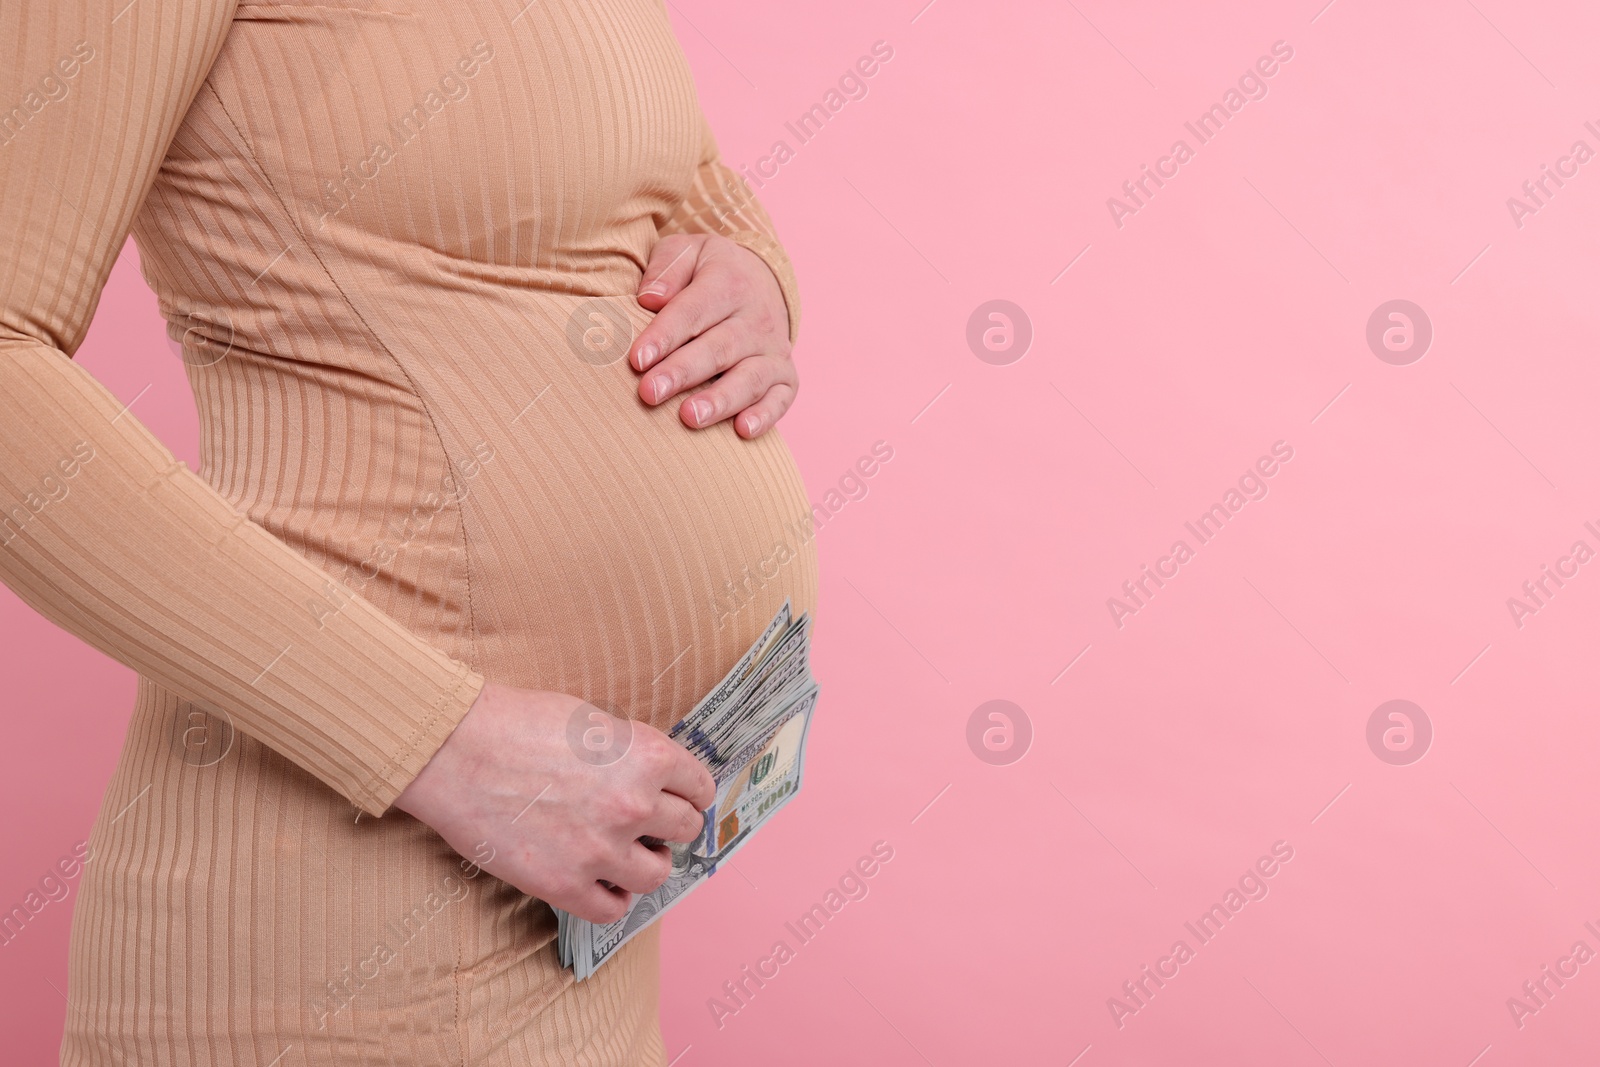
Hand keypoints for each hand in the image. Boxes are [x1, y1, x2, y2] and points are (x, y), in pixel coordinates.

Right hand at [394, 681, 715, 923]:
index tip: (679, 799)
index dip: (688, 792)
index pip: (699, 788)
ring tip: (625, 854)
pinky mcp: (565, 884)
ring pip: (657, 873)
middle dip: (668, 825)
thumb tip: (654, 777)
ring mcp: (601, 849)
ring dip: (646, 863)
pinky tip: (600, 882)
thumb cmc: (517, 723)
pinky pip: (614, 909)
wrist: (455, 750)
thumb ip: (631, 751)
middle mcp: (634, 804)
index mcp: (647, 756)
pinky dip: (613, 897)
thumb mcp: (592, 720)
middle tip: (647, 824)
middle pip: (685, 830)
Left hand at [629, 233, 796, 437]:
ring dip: (720, 399)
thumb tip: (650, 299)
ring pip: (750, 377)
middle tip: (650, 393)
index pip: (693, 310)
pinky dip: (765, 416)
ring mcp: (773, 350)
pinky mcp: (786, 377)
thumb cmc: (709, 273)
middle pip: (719, 347)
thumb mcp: (687, 252)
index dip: (665, 335)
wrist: (763, 281)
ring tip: (689, 418)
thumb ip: (666, 268)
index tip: (637, 359)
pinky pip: (780, 399)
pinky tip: (742, 431)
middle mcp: (756, 318)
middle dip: (684, 372)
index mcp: (729, 282)